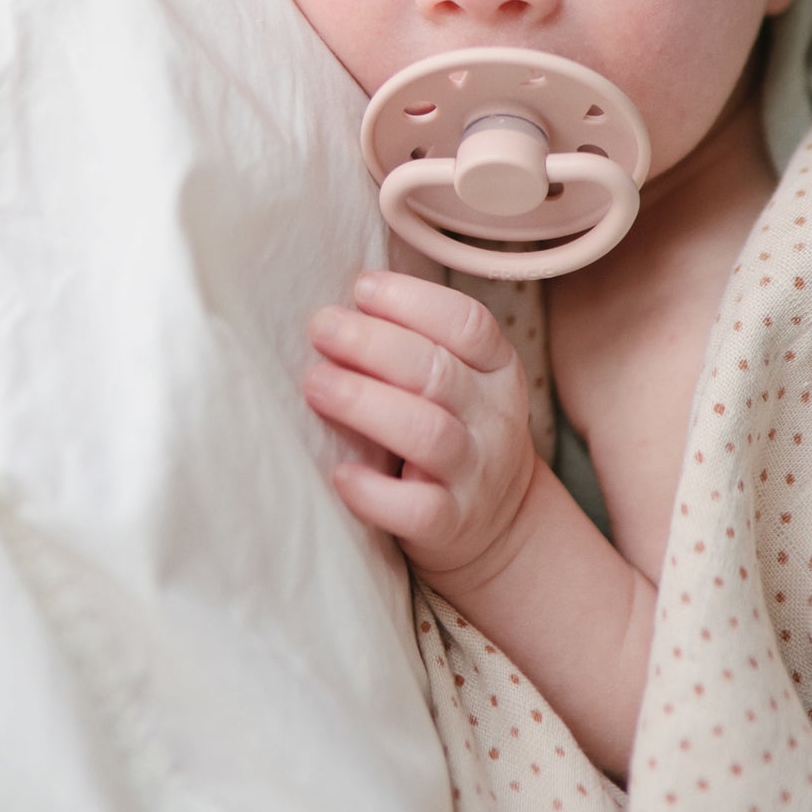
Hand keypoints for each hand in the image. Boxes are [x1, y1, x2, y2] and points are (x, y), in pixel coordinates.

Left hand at [304, 272, 539, 589]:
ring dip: (365, 403)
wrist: (496, 523)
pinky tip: (340, 473)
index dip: (413, 300)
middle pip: (437, 372)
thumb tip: (338, 303)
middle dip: (372, 343)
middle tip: (321, 326)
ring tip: (315, 384)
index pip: (469, 323)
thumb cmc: (454, 429)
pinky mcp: (452, 523)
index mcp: (497, 369)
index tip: (361, 288)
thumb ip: (416, 342)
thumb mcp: (461, 378)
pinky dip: (374, 493)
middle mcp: (494, 417)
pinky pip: (418, 510)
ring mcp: (476, 473)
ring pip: (428, 434)